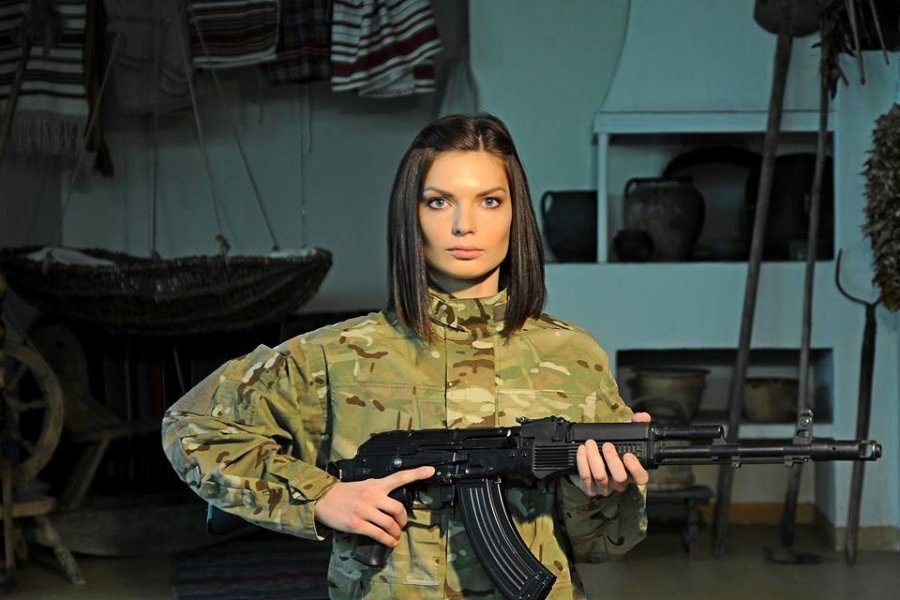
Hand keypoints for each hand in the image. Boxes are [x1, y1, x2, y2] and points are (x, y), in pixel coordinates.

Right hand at [313, 466, 434, 546]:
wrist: (323, 499)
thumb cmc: (345, 493)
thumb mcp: (363, 485)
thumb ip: (379, 491)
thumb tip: (393, 506)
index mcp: (375, 484)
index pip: (399, 477)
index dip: (417, 473)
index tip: (431, 471)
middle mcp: (372, 496)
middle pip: (398, 509)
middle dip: (403, 520)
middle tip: (402, 526)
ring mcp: (364, 510)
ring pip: (389, 524)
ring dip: (396, 534)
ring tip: (395, 537)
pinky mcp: (357, 524)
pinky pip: (378, 534)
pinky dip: (387, 540)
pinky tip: (389, 542)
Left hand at [574, 412, 650, 496]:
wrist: (590, 460)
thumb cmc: (610, 448)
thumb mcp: (623, 436)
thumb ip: (635, 424)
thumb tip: (643, 416)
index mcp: (631, 473)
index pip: (641, 478)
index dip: (636, 468)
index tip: (628, 455)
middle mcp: (620, 483)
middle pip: (620, 478)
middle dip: (613, 460)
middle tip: (607, 445)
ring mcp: (604, 488)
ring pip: (600, 477)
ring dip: (594, 458)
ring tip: (590, 443)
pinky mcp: (589, 489)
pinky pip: (586, 477)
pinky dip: (582, 462)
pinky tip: (581, 450)